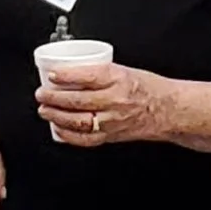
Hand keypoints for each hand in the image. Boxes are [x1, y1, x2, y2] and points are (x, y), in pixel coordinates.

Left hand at [33, 59, 164, 147]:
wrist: (168, 110)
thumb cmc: (149, 88)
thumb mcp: (125, 70)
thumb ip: (99, 72)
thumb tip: (71, 72)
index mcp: (119, 79)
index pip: (88, 76)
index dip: (67, 76)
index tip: (53, 75)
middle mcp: (116, 100)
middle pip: (78, 100)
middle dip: (54, 97)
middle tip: (41, 94)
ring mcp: (113, 121)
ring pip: (78, 121)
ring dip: (57, 116)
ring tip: (45, 110)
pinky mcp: (111, 136)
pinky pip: (86, 139)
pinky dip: (69, 135)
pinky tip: (58, 129)